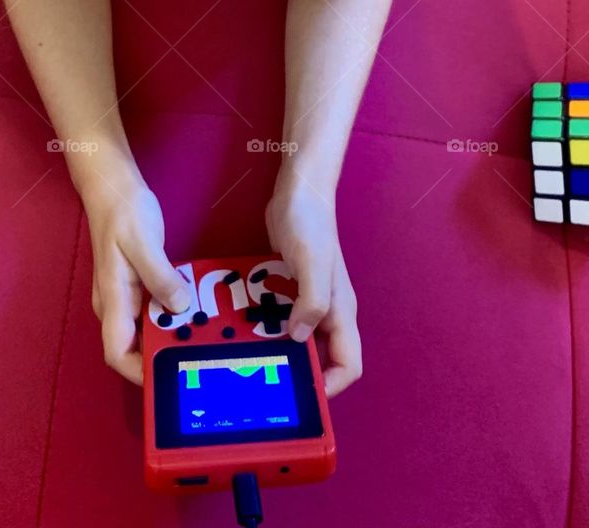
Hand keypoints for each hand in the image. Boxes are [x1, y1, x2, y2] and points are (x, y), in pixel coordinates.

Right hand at [81, 173, 190, 384]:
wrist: (111, 185)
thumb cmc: (123, 212)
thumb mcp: (143, 242)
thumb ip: (160, 277)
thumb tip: (180, 308)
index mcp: (112, 298)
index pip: (116, 352)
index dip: (139, 372)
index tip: (169, 378)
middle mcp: (114, 304)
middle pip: (133, 346)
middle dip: (162, 356)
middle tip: (199, 355)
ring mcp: (123, 295)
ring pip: (144, 329)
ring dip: (169, 335)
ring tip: (202, 336)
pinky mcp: (135, 284)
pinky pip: (152, 309)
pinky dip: (169, 314)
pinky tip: (193, 310)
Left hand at [266, 175, 361, 396]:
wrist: (299, 191)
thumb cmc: (310, 226)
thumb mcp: (313, 264)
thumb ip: (311, 303)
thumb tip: (298, 339)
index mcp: (340, 311)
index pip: (349, 364)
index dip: (332, 386)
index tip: (302, 397)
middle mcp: (327, 311)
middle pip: (321, 357)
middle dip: (299, 372)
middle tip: (266, 383)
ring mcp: (307, 299)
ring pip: (296, 339)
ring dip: (276, 349)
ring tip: (246, 359)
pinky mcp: (288, 287)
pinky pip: (279, 316)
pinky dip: (264, 324)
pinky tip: (239, 327)